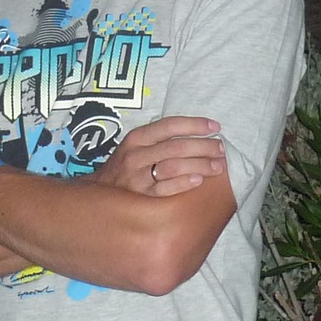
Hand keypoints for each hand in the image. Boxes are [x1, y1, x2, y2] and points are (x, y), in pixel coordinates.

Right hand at [93, 115, 225, 197]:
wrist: (98, 193)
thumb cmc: (125, 167)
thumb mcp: (135, 147)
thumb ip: (159, 140)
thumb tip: (199, 135)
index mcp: (136, 138)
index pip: (170, 125)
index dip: (195, 124)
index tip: (215, 126)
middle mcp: (136, 155)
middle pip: (176, 147)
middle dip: (203, 147)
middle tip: (221, 149)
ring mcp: (137, 176)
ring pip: (173, 166)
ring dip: (199, 164)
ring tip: (217, 166)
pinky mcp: (140, 196)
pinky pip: (165, 189)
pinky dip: (184, 183)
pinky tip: (199, 180)